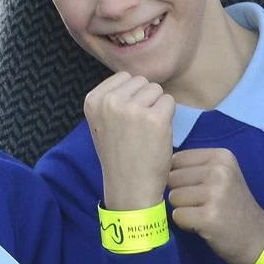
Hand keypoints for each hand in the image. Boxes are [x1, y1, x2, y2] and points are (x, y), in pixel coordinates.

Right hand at [83, 73, 175, 212]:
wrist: (129, 186)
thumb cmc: (119, 154)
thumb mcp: (102, 122)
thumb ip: (113, 98)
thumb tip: (135, 78)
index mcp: (93, 100)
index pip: (124, 77)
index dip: (131, 97)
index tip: (124, 120)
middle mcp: (110, 102)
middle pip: (142, 81)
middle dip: (145, 100)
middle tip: (137, 128)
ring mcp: (132, 110)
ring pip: (157, 90)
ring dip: (157, 107)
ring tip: (145, 131)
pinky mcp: (155, 119)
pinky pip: (169, 102)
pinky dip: (168, 117)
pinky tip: (156, 135)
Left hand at [168, 147, 263, 263]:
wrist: (257, 236)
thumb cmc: (233, 205)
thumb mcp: (222, 176)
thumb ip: (196, 168)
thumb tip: (158, 167)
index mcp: (221, 156)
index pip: (177, 159)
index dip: (180, 177)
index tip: (197, 188)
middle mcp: (219, 171)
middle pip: (172, 178)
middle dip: (181, 193)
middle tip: (202, 204)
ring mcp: (215, 193)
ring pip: (173, 197)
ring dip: (183, 209)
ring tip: (203, 214)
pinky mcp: (209, 216)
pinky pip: (177, 216)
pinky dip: (185, 224)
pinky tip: (202, 225)